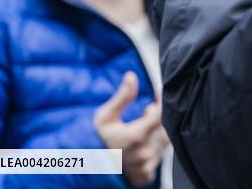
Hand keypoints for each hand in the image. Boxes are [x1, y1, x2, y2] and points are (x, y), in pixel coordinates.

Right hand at [94, 71, 169, 186]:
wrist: (85, 168)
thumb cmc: (95, 139)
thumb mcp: (104, 116)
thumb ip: (122, 96)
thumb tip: (131, 76)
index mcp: (135, 137)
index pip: (161, 115)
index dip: (162, 103)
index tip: (158, 95)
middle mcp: (143, 153)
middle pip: (166, 128)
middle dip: (159, 117)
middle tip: (146, 112)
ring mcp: (145, 165)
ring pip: (164, 142)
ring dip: (157, 131)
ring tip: (142, 126)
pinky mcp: (146, 174)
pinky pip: (160, 156)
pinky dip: (155, 147)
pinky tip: (144, 143)